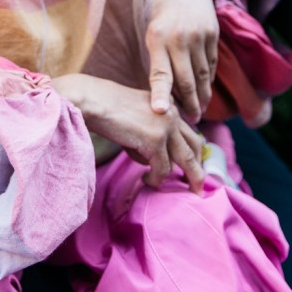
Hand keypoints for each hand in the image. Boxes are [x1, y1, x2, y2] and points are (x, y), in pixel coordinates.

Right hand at [52, 73, 204, 192]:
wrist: (92, 100)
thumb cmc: (106, 109)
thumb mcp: (137, 117)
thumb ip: (152, 133)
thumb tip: (157, 163)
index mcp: (168, 105)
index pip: (189, 131)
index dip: (193, 151)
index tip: (194, 166)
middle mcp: (172, 114)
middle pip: (195, 146)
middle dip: (199, 168)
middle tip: (199, 186)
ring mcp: (166, 126)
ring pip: (187, 160)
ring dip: (185, 178)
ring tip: (181, 190)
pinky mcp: (155, 140)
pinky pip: (163, 169)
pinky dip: (156, 179)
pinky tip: (146, 180)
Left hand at [146, 0, 218, 122]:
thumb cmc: (163, 17)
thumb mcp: (152, 34)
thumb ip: (158, 60)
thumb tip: (162, 96)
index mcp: (157, 38)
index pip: (160, 73)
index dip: (160, 94)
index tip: (161, 112)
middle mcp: (179, 38)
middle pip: (186, 80)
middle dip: (189, 104)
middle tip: (191, 120)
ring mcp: (199, 37)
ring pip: (202, 76)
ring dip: (201, 97)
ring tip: (199, 111)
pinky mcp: (213, 35)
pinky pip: (211, 65)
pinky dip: (208, 81)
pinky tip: (205, 91)